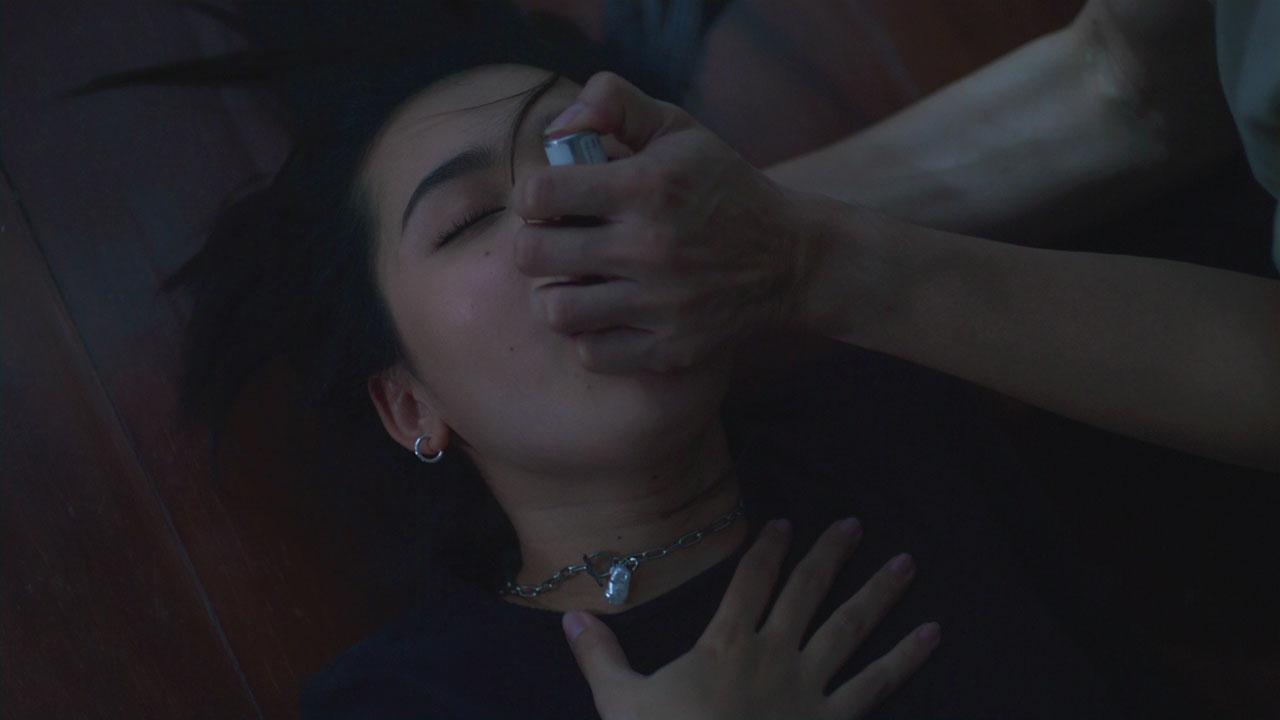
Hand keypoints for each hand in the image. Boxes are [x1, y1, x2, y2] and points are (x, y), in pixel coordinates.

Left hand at [513, 72, 828, 373]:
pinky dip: (590, 337)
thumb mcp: (678, 129)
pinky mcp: (670, 348)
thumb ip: (614, 103)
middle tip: (558, 242)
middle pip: (532, 254)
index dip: (532, 195)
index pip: (540, 192)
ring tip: (577, 282)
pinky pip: (592, 354)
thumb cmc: (722, 186)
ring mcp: (660, 304)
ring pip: (555, 311)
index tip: (551, 201)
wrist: (791, 258)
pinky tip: (606, 315)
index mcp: (646, 186)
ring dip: (557, 294)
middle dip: (536, 243)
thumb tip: (558, 125)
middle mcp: (649, 247)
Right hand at [560, 518, 939, 719]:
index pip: (750, 583)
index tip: (785, 523)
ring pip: (849, 628)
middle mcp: (772, 654)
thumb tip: (570, 619)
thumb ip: (600, 658)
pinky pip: (876, 684)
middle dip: (830, 556)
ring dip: (876, 593)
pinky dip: (906, 659)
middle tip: (855, 525)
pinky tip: (932, 634)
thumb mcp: (622, 705)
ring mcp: (808, 687)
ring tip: (906, 564)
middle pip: (805, 593)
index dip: (768, 550)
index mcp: (725, 645)